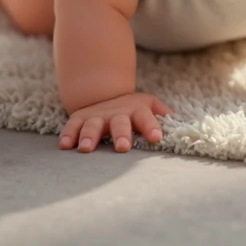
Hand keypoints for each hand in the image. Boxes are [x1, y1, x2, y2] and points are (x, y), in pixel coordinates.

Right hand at [59, 92, 173, 152]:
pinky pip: (72, 126)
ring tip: (87, 149)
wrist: (105, 95)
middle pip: (120, 123)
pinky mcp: (80, 119)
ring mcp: (97, 116)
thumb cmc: (132, 109)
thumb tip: (179, 121)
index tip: (157, 137)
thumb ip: (162, 113)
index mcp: (136, 111)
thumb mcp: (149, 106)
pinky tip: (65, 146)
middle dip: (121, 134)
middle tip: (123, 148)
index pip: (146, 117)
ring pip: (93, 125)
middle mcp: (116, 114)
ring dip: (90, 136)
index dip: (152, 126)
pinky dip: (68, 134)